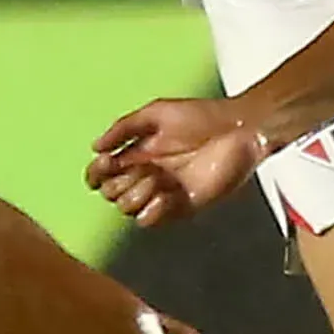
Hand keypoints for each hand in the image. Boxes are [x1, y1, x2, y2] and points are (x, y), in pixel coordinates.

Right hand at [88, 96, 265, 227]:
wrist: (239, 131)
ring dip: (136, 195)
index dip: (96, 172)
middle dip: (118, 183)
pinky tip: (164, 195)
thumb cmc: (203, 116)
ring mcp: (163, 192)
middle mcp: (147, 174)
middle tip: (142, 168)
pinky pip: (152, 220)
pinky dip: (151, 212)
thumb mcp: (157, 112)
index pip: (103, 173)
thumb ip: (124, 127)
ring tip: (158, 179)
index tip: (106, 163)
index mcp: (138, 152)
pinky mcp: (182, 206)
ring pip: (128, 208)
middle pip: (111, 193)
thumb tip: (95, 147)